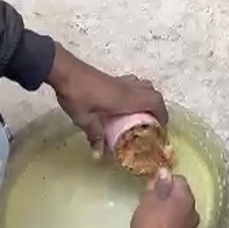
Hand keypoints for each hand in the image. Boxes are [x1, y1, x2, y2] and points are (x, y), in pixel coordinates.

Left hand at [47, 44, 167, 145]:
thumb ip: (95, 136)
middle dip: (159, 108)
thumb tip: (99, 156)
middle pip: (154, 93)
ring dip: (149, 98)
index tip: (161, 129)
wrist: (64, 70)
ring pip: (146, 86)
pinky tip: (127, 102)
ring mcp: (122, 81)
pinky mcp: (114, 78)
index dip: (163, 115)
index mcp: (127, 99)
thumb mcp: (85, 119)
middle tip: (154, 122)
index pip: (155, 103)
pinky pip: (135, 84)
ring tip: (144, 113)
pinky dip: (139, 92)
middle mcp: (129, 88)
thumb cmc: (77, 95)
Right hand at [130, 168, 199, 227]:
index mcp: (187, 197)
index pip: (179, 180)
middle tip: (151, 198)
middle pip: (181, 195)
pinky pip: (179, 221)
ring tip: (153, 211)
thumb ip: (159, 184)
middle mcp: (194, 210)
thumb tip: (165, 171)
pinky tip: (158, 224)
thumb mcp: (149, 199)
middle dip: (168, 194)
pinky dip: (171, 219)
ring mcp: (191, 226)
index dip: (164, 180)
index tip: (152, 186)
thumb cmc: (149, 222)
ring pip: (181, 209)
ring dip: (170, 207)